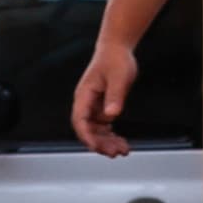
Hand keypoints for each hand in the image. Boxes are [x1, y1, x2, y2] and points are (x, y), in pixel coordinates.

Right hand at [72, 37, 139, 157]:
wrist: (117, 50)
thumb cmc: (115, 59)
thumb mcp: (119, 76)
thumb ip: (115, 95)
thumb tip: (112, 114)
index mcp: (84, 95)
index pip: (80, 121)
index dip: (87, 136)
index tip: (97, 147)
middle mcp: (86, 103)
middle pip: (88, 130)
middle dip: (101, 143)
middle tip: (117, 152)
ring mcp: (93, 106)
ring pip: (96, 130)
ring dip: (107, 142)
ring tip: (122, 150)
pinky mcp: (102, 107)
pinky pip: (103, 126)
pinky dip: (110, 135)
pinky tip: (119, 140)